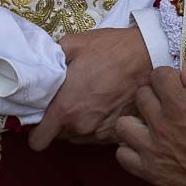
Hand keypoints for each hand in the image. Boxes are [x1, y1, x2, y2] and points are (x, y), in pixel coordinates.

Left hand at [27, 27, 151, 149]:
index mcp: (65, 108)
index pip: (38, 141)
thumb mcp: (71, 45)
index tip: (41, 117)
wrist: (148, 54)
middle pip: (59, 136)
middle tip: (67, 99)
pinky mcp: (119, 132)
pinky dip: (96, 125)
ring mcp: (102, 132)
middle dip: (58, 122)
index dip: (36, 131)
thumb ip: (48, 60)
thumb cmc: (109, 49)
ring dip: (77, 125)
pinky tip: (102, 106)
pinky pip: (97, 136)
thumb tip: (37, 66)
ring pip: (79, 137)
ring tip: (86, 101)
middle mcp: (82, 126)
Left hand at [114, 56, 185, 185]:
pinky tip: (143, 149)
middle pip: (140, 95)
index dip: (167, 78)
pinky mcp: (149, 171)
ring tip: (148, 127)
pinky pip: (122, 155)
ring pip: (123, 124)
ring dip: (134, 123)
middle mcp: (162, 123)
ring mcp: (152, 148)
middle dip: (152, 96)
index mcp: (181, 104)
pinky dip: (130, 151)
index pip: (158, 75)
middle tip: (163, 106)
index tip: (174, 86)